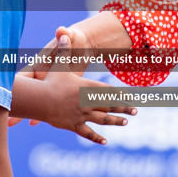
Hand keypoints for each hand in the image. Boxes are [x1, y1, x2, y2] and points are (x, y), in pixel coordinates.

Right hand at [24, 29, 136, 144]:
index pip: (109, 91)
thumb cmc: (50, 81)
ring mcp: (82, 115)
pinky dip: (96, 137)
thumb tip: (63, 35)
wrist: (41, 100)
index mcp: (88, 88)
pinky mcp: (74, 125)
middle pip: (110, 105)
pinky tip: (105, 142)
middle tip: (135, 111)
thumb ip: (63, 50)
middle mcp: (88, 102)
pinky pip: (88, 133)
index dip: (121, 94)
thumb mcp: (59, 64)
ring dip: (115, 121)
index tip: (132, 97)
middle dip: (124, 108)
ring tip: (125, 122)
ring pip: (103, 119)